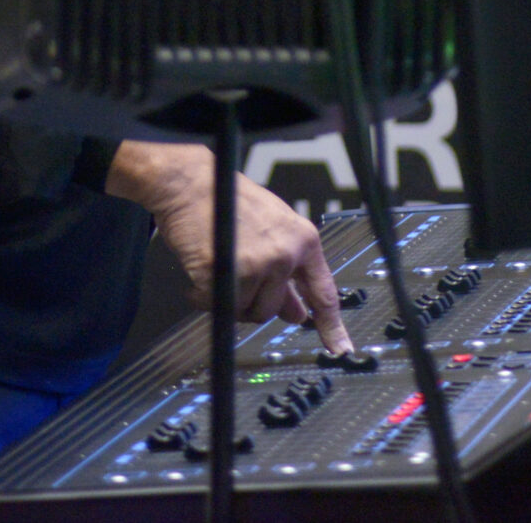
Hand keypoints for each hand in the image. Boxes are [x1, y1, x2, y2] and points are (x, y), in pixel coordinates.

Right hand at [108, 140, 349, 351]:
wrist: (190, 182)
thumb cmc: (228, 198)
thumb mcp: (272, 227)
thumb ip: (289, 270)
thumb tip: (297, 311)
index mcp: (302, 241)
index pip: (323, 292)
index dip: (331, 326)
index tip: (339, 348)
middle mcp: (283, 255)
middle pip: (272, 310)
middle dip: (252, 302)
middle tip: (236, 279)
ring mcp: (254, 265)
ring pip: (244, 310)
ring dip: (229, 298)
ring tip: (218, 267)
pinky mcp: (224, 274)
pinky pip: (215, 305)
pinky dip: (203, 296)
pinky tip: (199, 272)